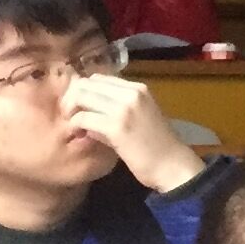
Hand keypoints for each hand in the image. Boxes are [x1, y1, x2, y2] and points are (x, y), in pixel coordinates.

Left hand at [62, 74, 205, 191]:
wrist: (172, 165)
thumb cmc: (157, 145)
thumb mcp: (141, 117)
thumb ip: (118, 107)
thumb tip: (87, 106)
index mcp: (138, 89)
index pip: (99, 78)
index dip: (84, 90)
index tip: (80, 106)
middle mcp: (131, 93)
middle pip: (87, 84)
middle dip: (73, 98)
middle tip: (72, 116)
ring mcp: (124, 109)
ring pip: (81, 96)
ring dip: (72, 111)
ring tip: (76, 125)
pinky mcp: (116, 127)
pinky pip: (83, 117)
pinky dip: (76, 125)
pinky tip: (81, 135)